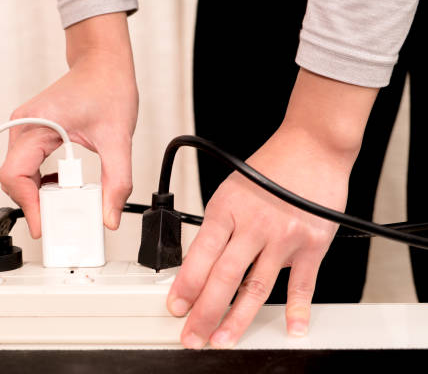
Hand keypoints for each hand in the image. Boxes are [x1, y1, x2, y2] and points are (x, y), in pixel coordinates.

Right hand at [0, 13, 137, 237]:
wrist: (104, 63)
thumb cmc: (107, 87)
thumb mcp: (118, 139)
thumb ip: (117, 182)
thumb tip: (109, 217)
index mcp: (36, 124)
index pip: (16, 175)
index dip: (27, 205)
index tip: (44, 225)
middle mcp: (23, 126)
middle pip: (13, 179)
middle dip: (34, 203)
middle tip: (61, 218)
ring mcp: (25, 128)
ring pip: (18, 175)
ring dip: (38, 193)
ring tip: (66, 200)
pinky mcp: (32, 132)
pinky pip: (27, 166)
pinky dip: (42, 182)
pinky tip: (63, 184)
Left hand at [166, 69, 378, 348]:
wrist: (312, 147)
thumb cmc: (270, 167)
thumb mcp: (230, 190)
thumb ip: (218, 226)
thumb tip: (202, 263)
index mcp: (226, 209)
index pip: (199, 256)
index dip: (185, 287)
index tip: (175, 307)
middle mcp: (252, 225)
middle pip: (224, 278)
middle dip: (204, 313)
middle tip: (193, 337)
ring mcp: (283, 237)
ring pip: (256, 287)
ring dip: (237, 319)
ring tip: (223, 339)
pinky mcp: (312, 244)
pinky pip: (302, 284)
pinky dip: (297, 310)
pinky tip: (291, 329)